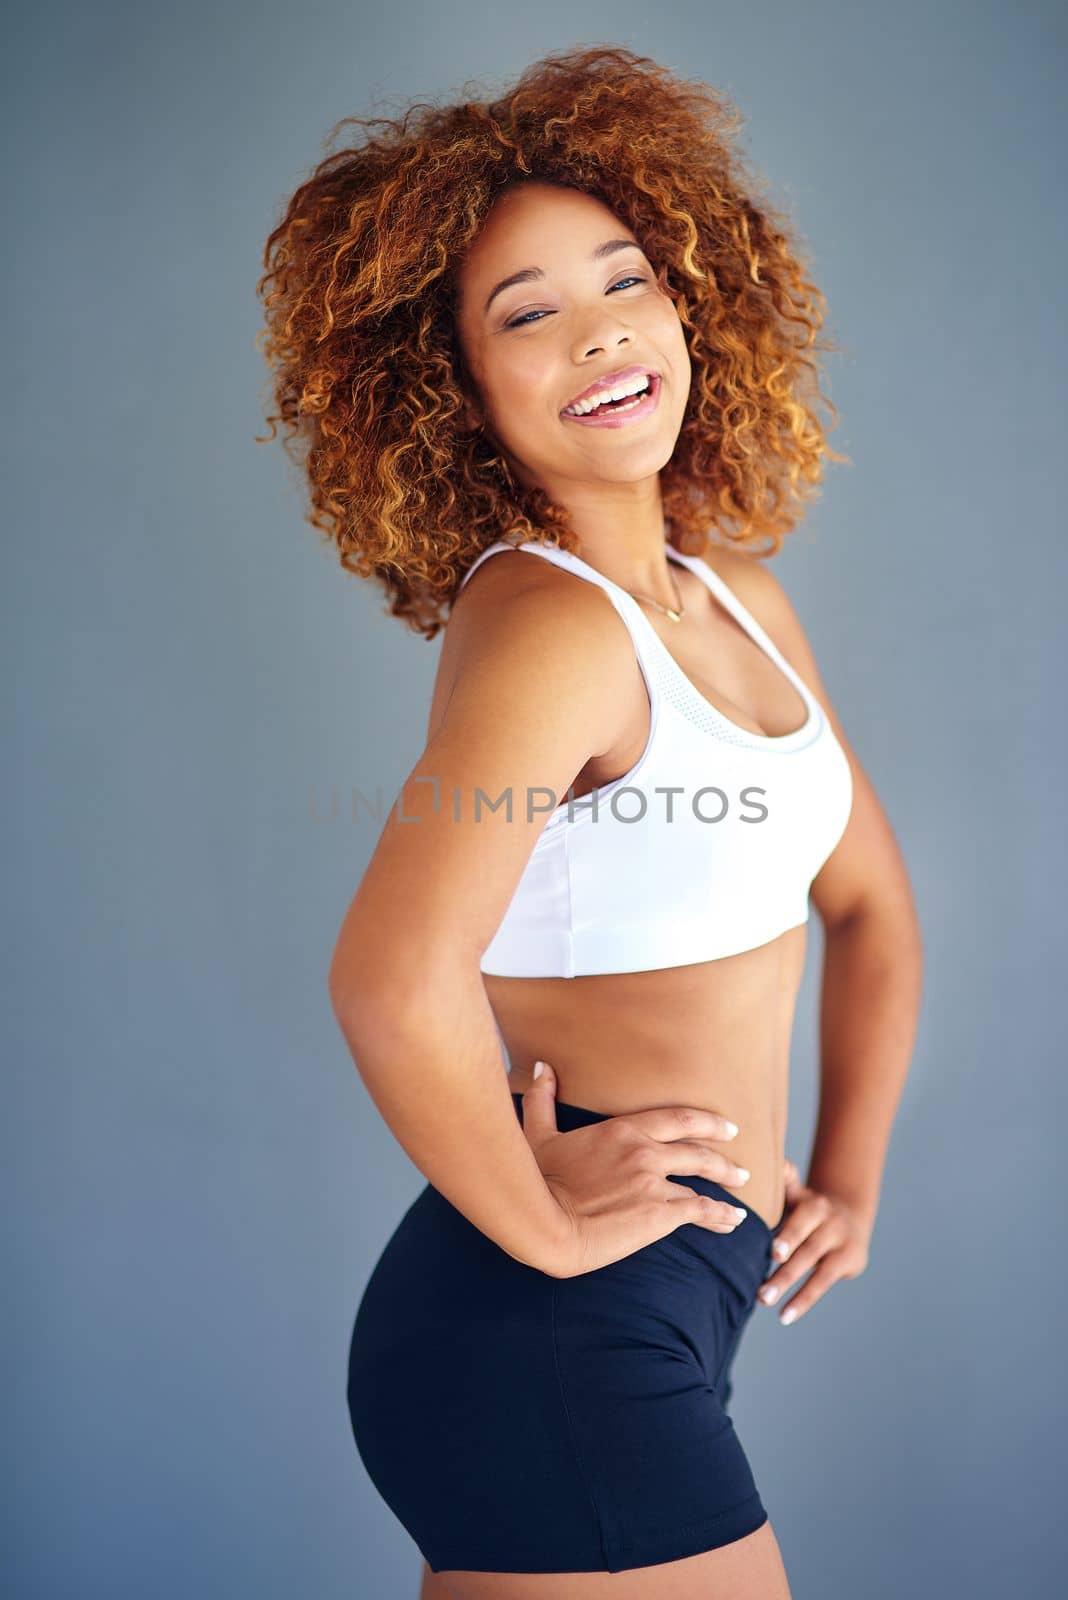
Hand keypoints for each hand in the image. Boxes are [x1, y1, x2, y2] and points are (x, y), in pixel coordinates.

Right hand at [519, 1061, 752, 1278]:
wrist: (544, 1223)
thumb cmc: (537, 1180)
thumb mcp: (539, 1135)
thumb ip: (542, 1100)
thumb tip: (541, 1068)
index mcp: (622, 1130)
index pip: (678, 1119)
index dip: (708, 1122)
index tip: (728, 1127)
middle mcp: (644, 1151)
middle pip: (699, 1150)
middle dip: (725, 1158)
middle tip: (742, 1167)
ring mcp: (653, 1183)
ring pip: (703, 1182)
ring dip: (727, 1188)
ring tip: (742, 1196)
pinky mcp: (658, 1214)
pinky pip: (701, 1212)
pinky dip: (722, 1217)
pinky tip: (734, 1223)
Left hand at [757, 1158, 871, 1324]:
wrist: (850, 1214)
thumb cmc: (808, 1207)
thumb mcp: (799, 1193)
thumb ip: (786, 1181)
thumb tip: (776, 1163)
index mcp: (814, 1203)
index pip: (801, 1222)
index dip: (789, 1237)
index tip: (774, 1253)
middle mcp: (831, 1223)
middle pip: (807, 1250)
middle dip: (785, 1271)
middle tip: (762, 1291)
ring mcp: (841, 1243)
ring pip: (814, 1268)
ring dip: (790, 1288)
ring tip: (765, 1302)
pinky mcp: (849, 1261)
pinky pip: (822, 1283)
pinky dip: (803, 1301)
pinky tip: (785, 1316)